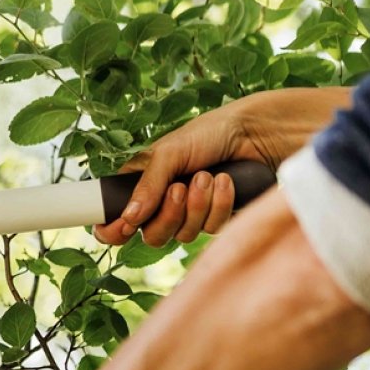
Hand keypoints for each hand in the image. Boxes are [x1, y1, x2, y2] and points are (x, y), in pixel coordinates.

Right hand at [95, 100, 267, 246]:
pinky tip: (226, 181)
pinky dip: (220, 205)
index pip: (115, 220)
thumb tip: (128, 218)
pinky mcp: (215, 219)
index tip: (124, 228)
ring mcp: (189, 214)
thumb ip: (147, 186)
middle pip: (151, 236)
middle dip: (168, 215)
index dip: (114, 230)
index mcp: (140, 185)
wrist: (255, 132)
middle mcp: (162, 204)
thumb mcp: (169, 153)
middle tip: (179, 188)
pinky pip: (211, 229)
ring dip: (198, 205)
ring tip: (207, 175)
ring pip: (183, 236)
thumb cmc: (207, 134)